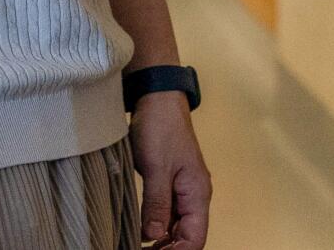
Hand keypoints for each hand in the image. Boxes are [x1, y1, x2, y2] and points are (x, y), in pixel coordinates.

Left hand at [131, 93, 210, 248]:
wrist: (157, 98)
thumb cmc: (160, 127)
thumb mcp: (155, 167)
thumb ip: (157, 203)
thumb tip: (154, 235)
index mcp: (197, 193)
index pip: (195, 238)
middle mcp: (194, 195)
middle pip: (186, 235)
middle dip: (167, 248)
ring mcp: (182, 188)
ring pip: (176, 224)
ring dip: (160, 238)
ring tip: (136, 243)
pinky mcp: (168, 181)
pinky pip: (166, 210)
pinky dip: (155, 222)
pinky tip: (139, 227)